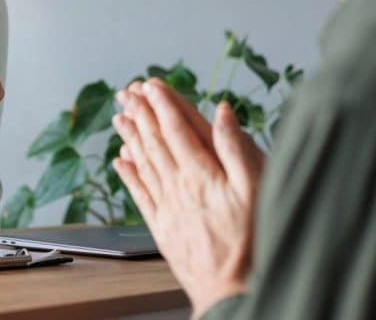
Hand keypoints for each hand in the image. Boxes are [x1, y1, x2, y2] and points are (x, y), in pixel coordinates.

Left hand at [112, 78, 264, 316]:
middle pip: (154, 141)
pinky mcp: (161, 225)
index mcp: (201, 173)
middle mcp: (178, 186)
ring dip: (131, 136)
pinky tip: (120, 160)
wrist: (231, 291)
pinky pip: (139, 192)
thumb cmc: (252, 242)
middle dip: (141, 113)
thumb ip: (237, 148)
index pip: (177, 129)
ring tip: (120, 116)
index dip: (164, 104)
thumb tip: (224, 111)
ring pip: (143, 162)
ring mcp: (166, 206)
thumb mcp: (256, 189)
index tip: (152, 85)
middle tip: (128, 92)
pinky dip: (128, 173)